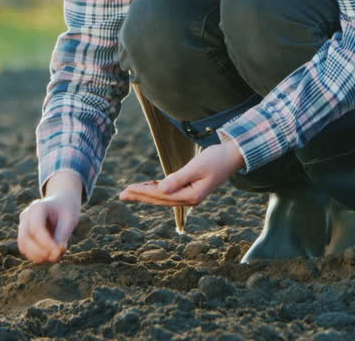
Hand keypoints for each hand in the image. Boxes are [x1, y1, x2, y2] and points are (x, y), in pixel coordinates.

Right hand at [17, 170, 82, 263]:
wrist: (61, 203)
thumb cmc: (67, 210)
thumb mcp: (69, 220)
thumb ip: (62, 236)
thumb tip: (54, 255)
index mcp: (37, 207)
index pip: (36, 228)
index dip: (46, 243)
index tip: (59, 251)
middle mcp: (26, 215)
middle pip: (25, 238)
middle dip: (41, 251)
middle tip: (57, 256)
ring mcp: (22, 225)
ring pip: (23, 246)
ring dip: (39, 256)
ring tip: (56, 255)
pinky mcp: (23, 235)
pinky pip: (25, 250)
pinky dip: (37, 256)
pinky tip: (50, 254)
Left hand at [118, 136, 245, 206]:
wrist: (233, 156)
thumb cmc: (216, 159)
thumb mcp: (196, 167)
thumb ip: (178, 179)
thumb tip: (160, 189)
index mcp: (191, 196)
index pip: (161, 196)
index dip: (143, 193)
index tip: (127, 189)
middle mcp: (190, 199)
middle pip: (160, 199)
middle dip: (140, 196)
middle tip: (121, 194)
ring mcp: (191, 195)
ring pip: (163, 197)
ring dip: (146, 193)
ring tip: (130, 191)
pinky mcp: (191, 188)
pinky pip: (170, 192)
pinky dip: (157, 190)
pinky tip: (148, 187)